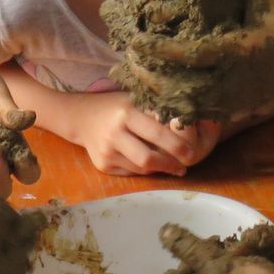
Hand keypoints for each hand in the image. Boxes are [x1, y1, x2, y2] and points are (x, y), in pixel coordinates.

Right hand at [72, 95, 210, 176]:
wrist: (81, 116)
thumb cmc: (116, 105)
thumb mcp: (135, 100)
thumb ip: (157, 112)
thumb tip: (190, 125)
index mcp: (126, 112)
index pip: (157, 133)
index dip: (177, 146)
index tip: (191, 153)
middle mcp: (114, 133)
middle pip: (148, 158)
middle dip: (170, 164)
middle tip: (184, 166)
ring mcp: (106, 151)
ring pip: (141, 168)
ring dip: (160, 169)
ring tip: (173, 166)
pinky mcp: (102, 165)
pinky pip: (131, 172)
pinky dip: (144, 170)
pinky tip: (150, 163)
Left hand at [119, 0, 273, 124]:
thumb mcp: (267, 0)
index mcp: (239, 51)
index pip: (192, 54)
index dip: (161, 50)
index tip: (137, 41)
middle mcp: (231, 81)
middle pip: (179, 84)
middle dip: (149, 72)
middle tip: (127, 54)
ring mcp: (227, 102)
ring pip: (180, 103)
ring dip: (153, 88)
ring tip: (131, 69)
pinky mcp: (225, 113)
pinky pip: (189, 114)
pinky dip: (166, 104)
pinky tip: (148, 89)